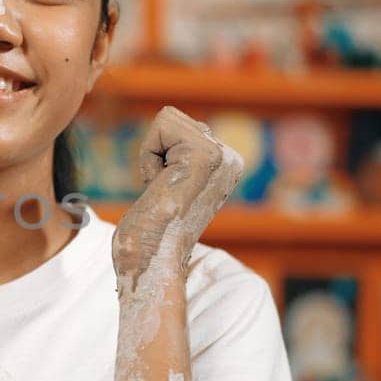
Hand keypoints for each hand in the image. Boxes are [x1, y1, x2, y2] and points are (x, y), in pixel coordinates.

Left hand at [113, 106, 243, 279]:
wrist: (151, 262)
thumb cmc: (149, 231)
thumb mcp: (172, 183)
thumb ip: (180, 155)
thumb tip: (171, 122)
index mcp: (226, 164)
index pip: (177, 125)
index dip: (158, 155)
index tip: (166, 191)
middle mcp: (231, 158)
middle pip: (172, 118)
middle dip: (154, 152)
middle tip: (162, 192)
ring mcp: (223, 156)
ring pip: (167, 118)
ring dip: (151, 155)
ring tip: (162, 190)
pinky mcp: (206, 155)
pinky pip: (162, 125)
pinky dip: (149, 155)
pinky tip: (159, 188)